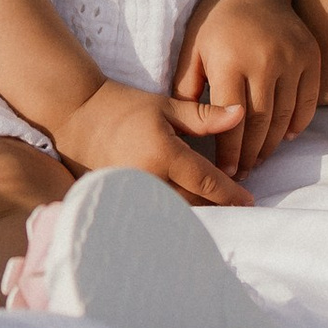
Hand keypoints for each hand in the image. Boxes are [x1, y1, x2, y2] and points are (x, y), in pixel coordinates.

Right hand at [52, 78, 251, 208]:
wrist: (77, 116)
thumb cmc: (124, 106)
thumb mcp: (166, 106)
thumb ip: (204, 115)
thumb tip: (240, 112)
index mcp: (164, 153)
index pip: (206, 181)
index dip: (231, 194)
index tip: (250, 202)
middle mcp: (148, 179)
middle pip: (193, 204)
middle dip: (217, 209)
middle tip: (238, 212)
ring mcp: (130, 194)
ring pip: (172, 214)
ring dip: (195, 216)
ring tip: (218, 217)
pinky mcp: (117, 201)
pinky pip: (150, 215)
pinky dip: (169, 218)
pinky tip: (182, 221)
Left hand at [176, 0, 322, 175]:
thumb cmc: (214, 21)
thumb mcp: (191, 50)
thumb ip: (187, 90)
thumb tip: (184, 130)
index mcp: (229, 61)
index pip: (230, 119)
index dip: (229, 151)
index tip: (225, 171)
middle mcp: (264, 61)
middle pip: (259, 122)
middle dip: (250, 154)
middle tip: (243, 173)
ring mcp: (291, 58)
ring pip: (284, 116)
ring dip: (272, 144)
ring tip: (260, 159)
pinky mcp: (311, 55)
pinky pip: (307, 100)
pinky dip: (298, 123)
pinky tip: (284, 136)